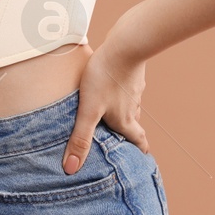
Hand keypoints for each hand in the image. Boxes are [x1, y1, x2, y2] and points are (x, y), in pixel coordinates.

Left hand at [62, 41, 148, 173]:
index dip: (140, 150)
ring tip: (114, 114)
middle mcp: (132, 107)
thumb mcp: (89, 110)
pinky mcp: (132, 73)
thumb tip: (71, 169)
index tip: (143, 157)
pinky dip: (122, 92)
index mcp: (125, 120)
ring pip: (131, 106)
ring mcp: (134, 89)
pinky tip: (113, 86)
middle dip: (131, 134)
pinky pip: (128, 87)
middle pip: (134, 125)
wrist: (126, 45)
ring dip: (125, 112)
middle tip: (125, 140)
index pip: (138, 140)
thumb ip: (80, 138)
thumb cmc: (106, 77)